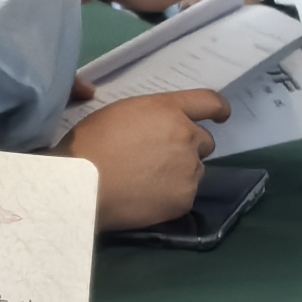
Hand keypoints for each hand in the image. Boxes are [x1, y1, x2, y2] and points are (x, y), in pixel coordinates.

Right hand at [64, 87, 225, 230]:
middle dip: (188, 147)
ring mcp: (188, 169)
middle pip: (204, 141)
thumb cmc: (89, 145)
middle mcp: (185, 136)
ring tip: (148, 181)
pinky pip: (185, 194)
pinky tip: (147, 197)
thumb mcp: (119, 113)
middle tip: (160, 158)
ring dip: (180, 172)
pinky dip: (171, 196)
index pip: (208, 101)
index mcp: (167, 110)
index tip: (221, 116)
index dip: (218, 109)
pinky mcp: (184, 199)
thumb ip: (150, 115)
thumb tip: (156, 125)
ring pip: (195, 170)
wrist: (80, 186)